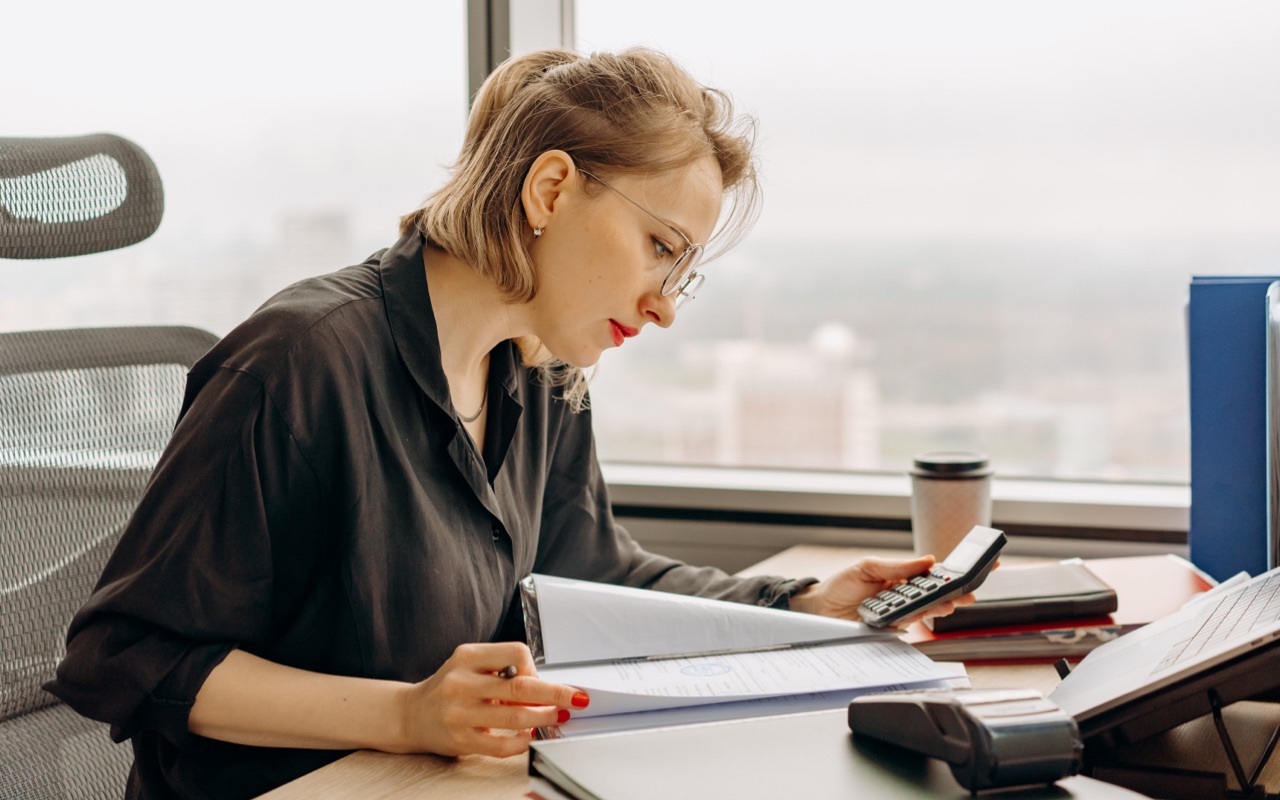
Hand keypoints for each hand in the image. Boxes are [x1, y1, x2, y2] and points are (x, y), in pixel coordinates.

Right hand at [395, 642, 587, 757]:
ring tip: (556, 716)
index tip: (538, 678)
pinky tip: (530, 736)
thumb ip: (500, 670)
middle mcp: (461, 682)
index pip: (516, 653)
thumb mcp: (468, 666)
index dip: (534, 667)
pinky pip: (502, 745)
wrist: (410, 714)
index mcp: (466, 656)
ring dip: (543, 717)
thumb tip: (544, 686)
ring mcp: (459, 713)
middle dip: (555, 693)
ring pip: (515, 717)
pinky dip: (523, 741)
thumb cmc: (448, 688)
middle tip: (576, 698)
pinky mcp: (461, 740)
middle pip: (520, 686)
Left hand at [787, 555, 976, 627]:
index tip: (982, 563)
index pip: (935, 573)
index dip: (958, 570)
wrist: (821, 608)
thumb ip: (897, 566)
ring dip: (943, 605)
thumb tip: (927, 560)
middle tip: (971, 590)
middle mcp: (906, 596)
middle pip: (938, 594)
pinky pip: (911, 622)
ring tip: (954, 600)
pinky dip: (922, 616)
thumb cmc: (842, 585)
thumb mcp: (868, 567)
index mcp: (903, 577)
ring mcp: (902, 613)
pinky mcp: (893, 628)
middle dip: (958, 591)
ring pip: (929, 610)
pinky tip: (930, 611)